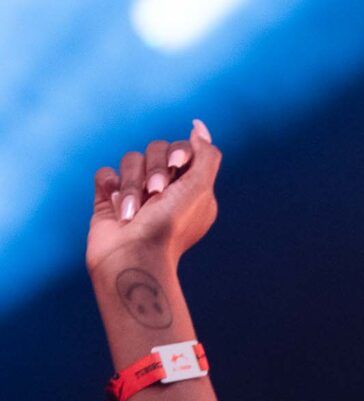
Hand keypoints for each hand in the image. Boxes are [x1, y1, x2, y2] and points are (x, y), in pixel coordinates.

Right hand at [86, 119, 221, 275]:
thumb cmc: (171, 226)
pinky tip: (117, 206)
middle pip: (155, 150)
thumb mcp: (201, 189)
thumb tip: (199, 127)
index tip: (178, 165)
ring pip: (130, 160)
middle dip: (154, 170)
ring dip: (132, 185)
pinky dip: (110, 186)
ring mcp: (136, 193)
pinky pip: (105, 173)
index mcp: (192, 189)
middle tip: (157, 194)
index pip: (183, 150)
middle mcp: (166, 189)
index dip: (179, 152)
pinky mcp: (109, 198)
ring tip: (134, 211)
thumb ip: (206, 155)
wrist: (135, 257)